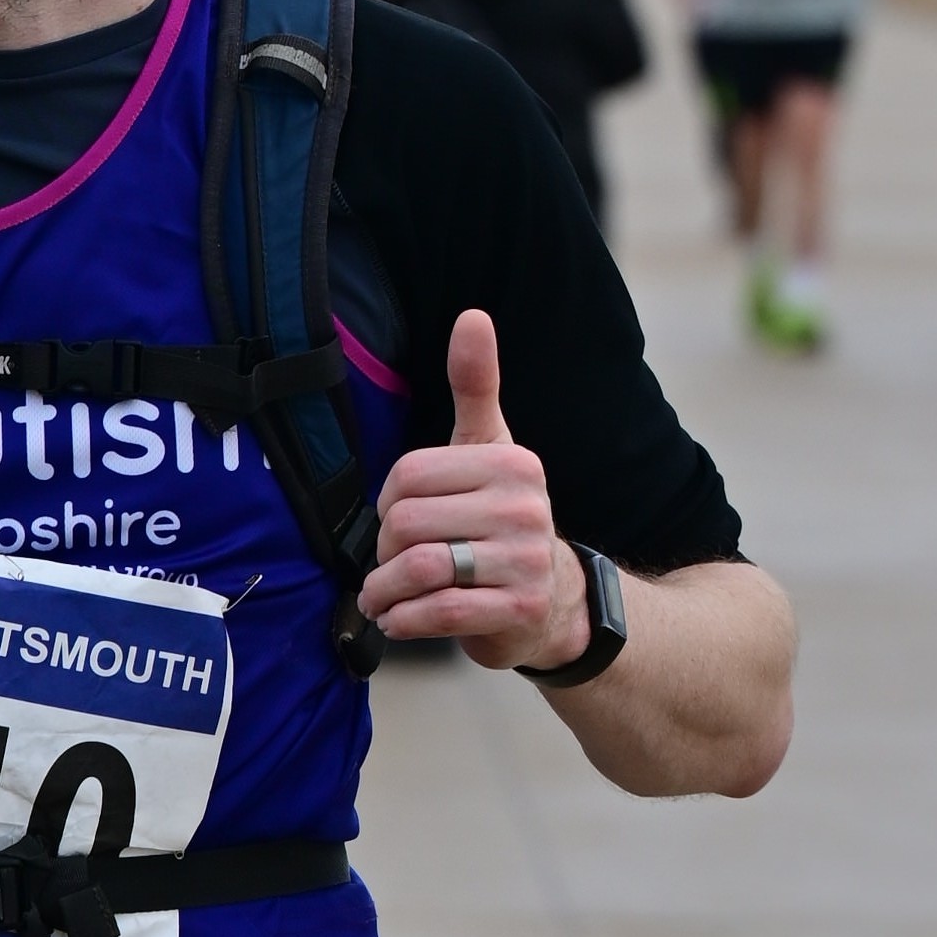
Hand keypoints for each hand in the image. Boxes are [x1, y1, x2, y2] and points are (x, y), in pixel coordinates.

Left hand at [359, 311, 581, 671]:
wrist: (554, 602)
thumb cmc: (502, 519)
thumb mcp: (492, 449)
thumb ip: (477, 386)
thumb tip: (472, 316)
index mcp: (511, 462)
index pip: (408, 475)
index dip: (388, 503)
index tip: (399, 519)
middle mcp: (524, 507)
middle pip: (406, 523)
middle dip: (383, 552)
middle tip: (390, 565)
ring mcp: (525, 560)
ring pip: (418, 569)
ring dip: (385, 591)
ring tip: (383, 597)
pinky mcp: (519, 609)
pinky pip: (439, 612)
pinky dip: (405, 620)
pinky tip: (400, 619)